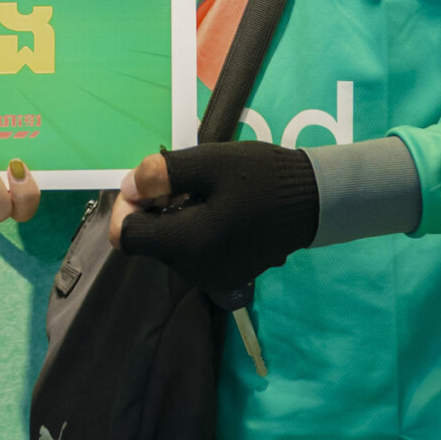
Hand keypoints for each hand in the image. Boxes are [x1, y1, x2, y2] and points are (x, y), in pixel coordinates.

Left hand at [112, 142, 320, 292]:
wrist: (313, 203)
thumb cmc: (262, 178)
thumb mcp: (209, 162)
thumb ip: (163, 175)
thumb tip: (128, 187)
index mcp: (186, 244)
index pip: (127, 236)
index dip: (126, 208)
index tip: (147, 184)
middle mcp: (194, 270)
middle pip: (149, 240)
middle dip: (153, 209)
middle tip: (182, 181)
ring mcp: (211, 277)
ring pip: (169, 247)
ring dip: (173, 218)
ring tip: (203, 192)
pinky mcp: (225, 276)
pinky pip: (192, 254)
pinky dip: (192, 231)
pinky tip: (216, 209)